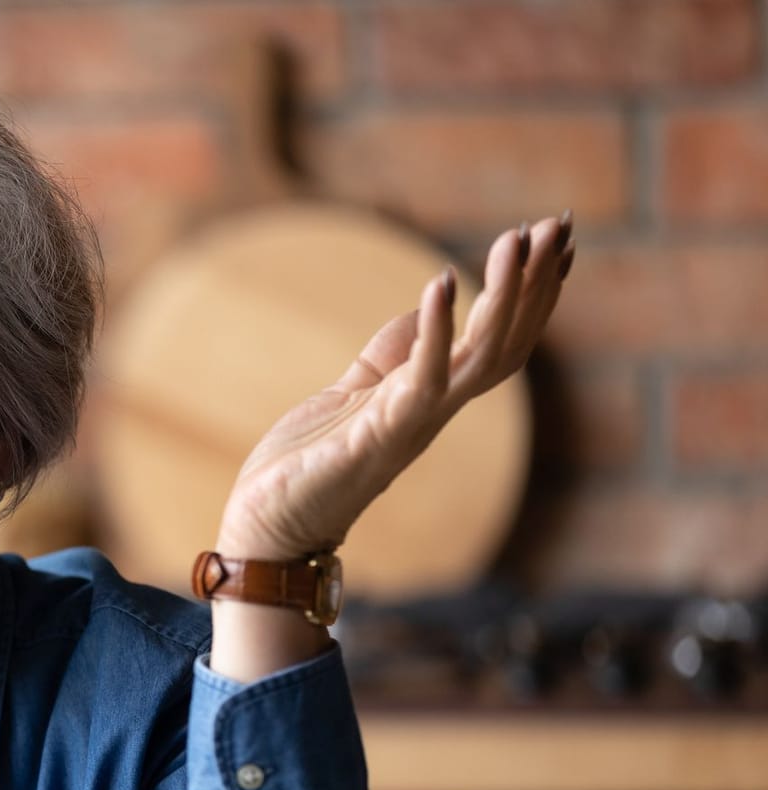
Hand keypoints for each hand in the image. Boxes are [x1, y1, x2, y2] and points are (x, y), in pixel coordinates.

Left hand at [215, 211, 574, 560]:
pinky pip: (421, 379)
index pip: (498, 340)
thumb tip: (428, 308)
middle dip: (534, 283)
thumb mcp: (355, 393)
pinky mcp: (379, 436)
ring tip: (517, 240)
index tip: (555, 238)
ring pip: (481, 357)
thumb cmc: (308, 465)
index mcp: (430, 399)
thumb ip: (392, 353)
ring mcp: (412, 424)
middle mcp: (434, 411)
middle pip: (506, 342)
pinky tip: (442, 282)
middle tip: (559, 223)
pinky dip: (434, 330)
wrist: (268, 528)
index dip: (531, 292)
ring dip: (504, 297)